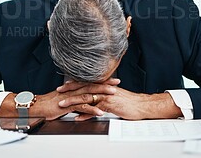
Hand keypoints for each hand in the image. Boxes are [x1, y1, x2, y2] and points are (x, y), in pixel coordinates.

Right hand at [0, 78, 118, 119]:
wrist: (37, 106)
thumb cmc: (50, 103)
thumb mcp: (65, 98)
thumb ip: (75, 97)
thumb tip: (83, 97)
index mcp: (73, 87)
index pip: (90, 82)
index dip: (102, 81)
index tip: (113, 79)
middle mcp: (73, 90)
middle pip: (92, 85)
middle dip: (105, 84)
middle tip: (117, 83)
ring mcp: (71, 97)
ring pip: (88, 94)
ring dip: (101, 94)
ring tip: (112, 94)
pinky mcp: (67, 105)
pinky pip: (81, 107)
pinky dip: (91, 109)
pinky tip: (100, 111)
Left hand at [58, 83, 182, 120]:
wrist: (142, 105)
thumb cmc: (129, 101)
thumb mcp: (114, 95)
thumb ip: (104, 95)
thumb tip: (95, 97)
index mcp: (104, 85)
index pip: (86, 82)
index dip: (74, 83)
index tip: (64, 85)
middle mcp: (104, 89)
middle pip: (83, 88)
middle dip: (69, 90)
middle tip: (58, 92)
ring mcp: (106, 96)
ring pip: (86, 97)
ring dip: (73, 102)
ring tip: (63, 105)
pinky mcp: (110, 105)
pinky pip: (95, 109)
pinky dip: (85, 114)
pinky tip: (78, 117)